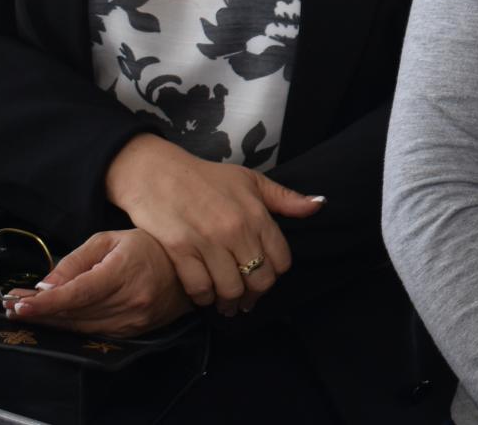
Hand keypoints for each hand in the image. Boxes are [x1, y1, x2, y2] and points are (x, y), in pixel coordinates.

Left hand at [1, 230, 192, 335]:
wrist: (187, 269)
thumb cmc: (147, 246)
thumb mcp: (110, 240)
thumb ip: (76, 261)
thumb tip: (45, 285)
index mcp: (124, 272)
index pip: (77, 294)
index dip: (45, 302)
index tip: (18, 304)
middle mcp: (130, 301)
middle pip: (74, 314)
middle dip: (40, 312)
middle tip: (11, 307)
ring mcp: (134, 320)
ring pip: (81, 328)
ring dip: (52, 322)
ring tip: (28, 312)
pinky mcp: (134, 332)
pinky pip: (94, 333)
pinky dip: (72, 327)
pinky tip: (56, 318)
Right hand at [102, 134, 322, 310]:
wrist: (158, 172)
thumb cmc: (206, 177)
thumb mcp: (251, 180)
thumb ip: (286, 198)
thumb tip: (319, 205)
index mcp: (256, 214)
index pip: (281, 260)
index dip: (275, 274)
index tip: (265, 276)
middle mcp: (236, 230)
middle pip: (259, 280)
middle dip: (255, 295)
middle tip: (246, 300)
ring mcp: (207, 241)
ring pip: (230, 289)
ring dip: (229, 302)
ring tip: (226, 304)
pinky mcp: (179, 250)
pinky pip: (199, 288)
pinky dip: (204, 298)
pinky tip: (205, 296)